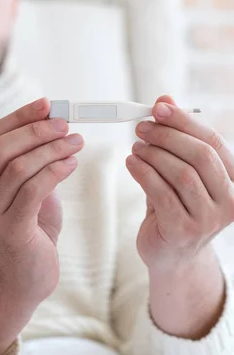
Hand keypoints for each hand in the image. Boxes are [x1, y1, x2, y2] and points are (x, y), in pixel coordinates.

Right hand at [0, 97, 83, 304]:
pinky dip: (55, 170)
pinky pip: (33, 189)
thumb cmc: (28, 228)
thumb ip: (29, 159)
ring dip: (51, 149)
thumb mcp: (24, 188)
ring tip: (76, 142)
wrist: (24, 280)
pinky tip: (72, 164)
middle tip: (65, 124)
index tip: (47, 105)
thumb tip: (51, 121)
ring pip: (17, 167)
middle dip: (35, 131)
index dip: (19, 118)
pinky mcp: (7, 231)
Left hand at [126, 95, 233, 271]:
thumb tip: (165, 99)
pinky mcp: (183, 231)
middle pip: (200, 156)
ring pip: (181, 174)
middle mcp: (229, 201)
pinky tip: (131, 164)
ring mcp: (208, 219)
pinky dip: (143, 173)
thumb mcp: (179, 168)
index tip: (159, 107)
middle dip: (167, 136)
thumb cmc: (176, 206)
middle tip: (141, 128)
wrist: (171, 254)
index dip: (185, 121)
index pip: (214, 142)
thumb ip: (175, 136)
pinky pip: (161, 193)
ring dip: (153, 154)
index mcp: (233, 181)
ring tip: (136, 147)